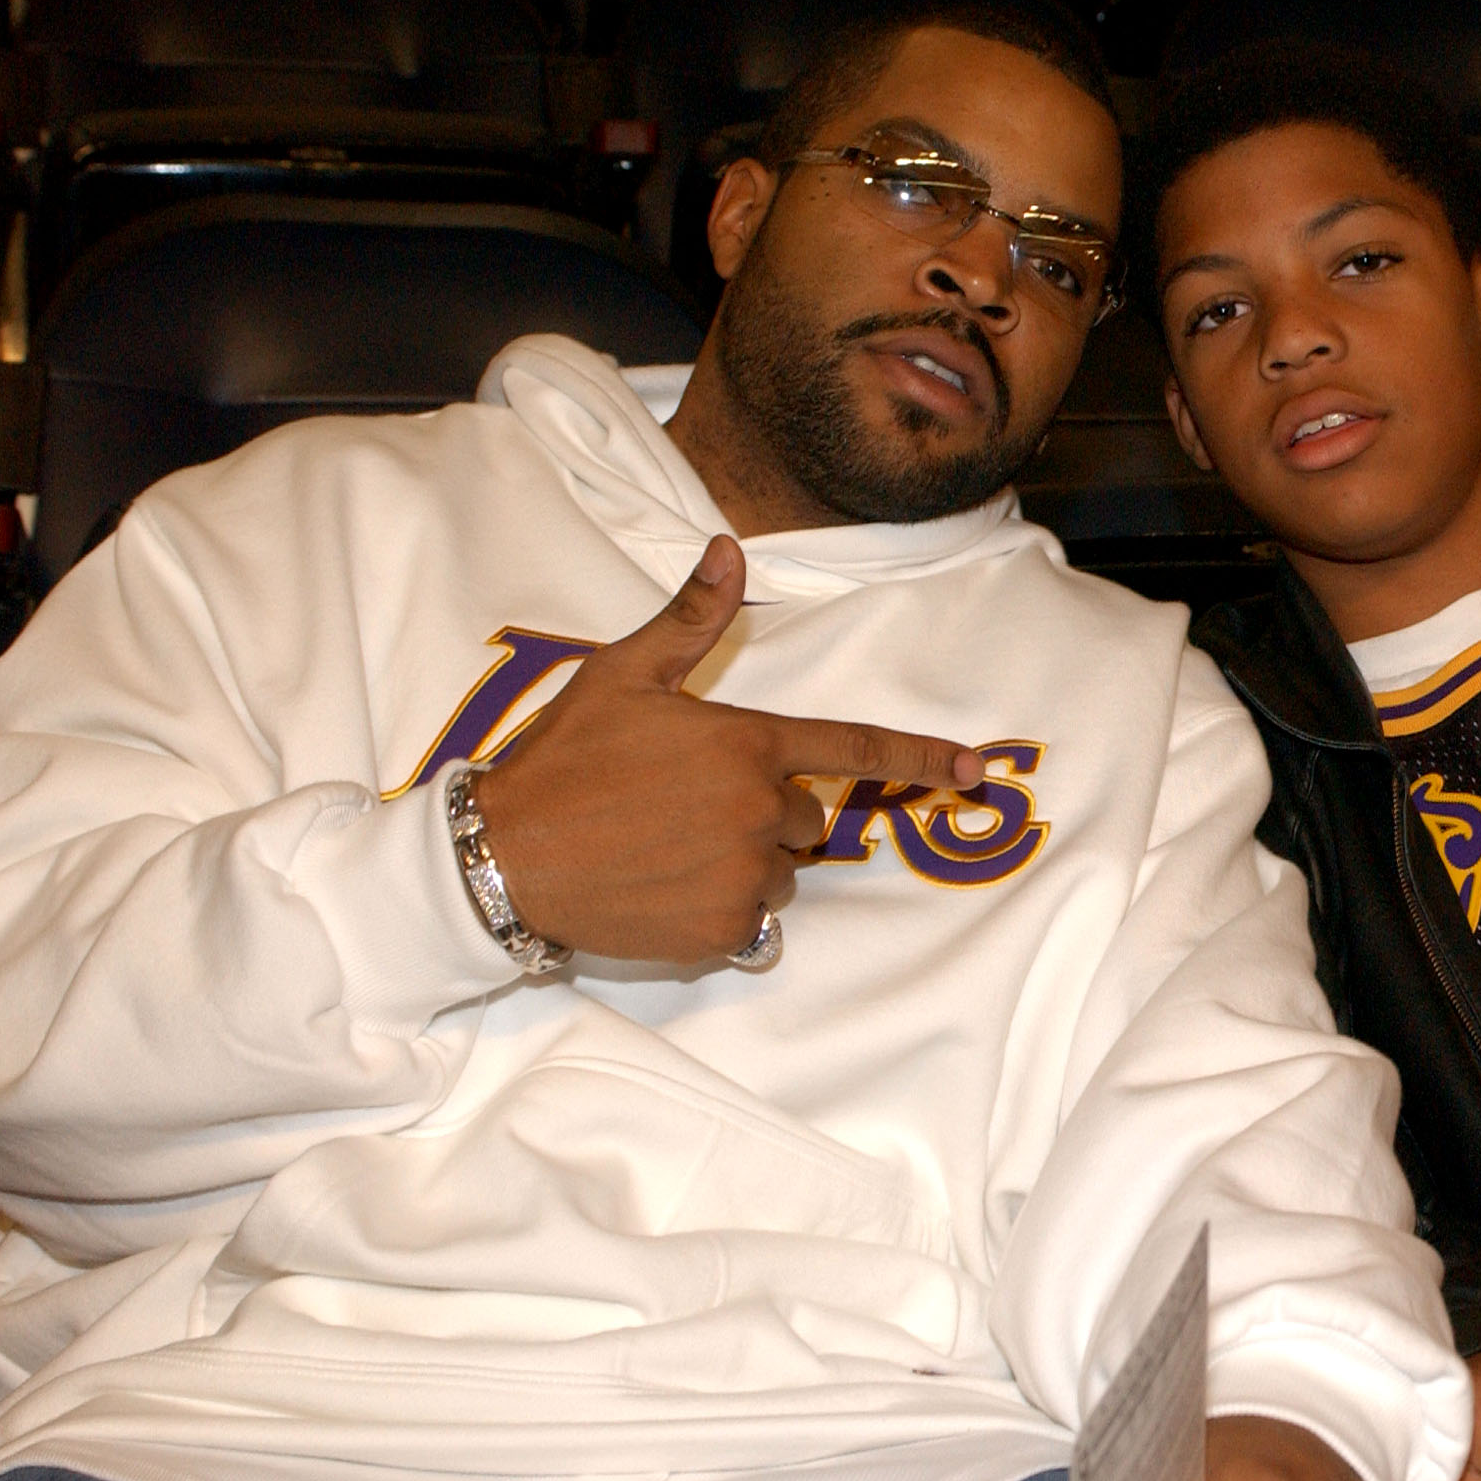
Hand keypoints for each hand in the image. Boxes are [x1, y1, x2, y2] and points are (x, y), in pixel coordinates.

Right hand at [475, 534, 982, 961]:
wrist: (502, 857)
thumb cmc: (562, 759)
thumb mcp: (621, 674)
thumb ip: (690, 619)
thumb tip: (730, 548)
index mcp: (747, 744)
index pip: (854, 747)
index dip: (920, 756)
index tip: (977, 767)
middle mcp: (759, 812)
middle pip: (804, 818)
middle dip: (760, 811)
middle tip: (682, 805)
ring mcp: (743, 876)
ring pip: (778, 872)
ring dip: (742, 863)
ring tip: (666, 848)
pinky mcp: (722, 932)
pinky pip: (750, 922)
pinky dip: (718, 910)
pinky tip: (662, 888)